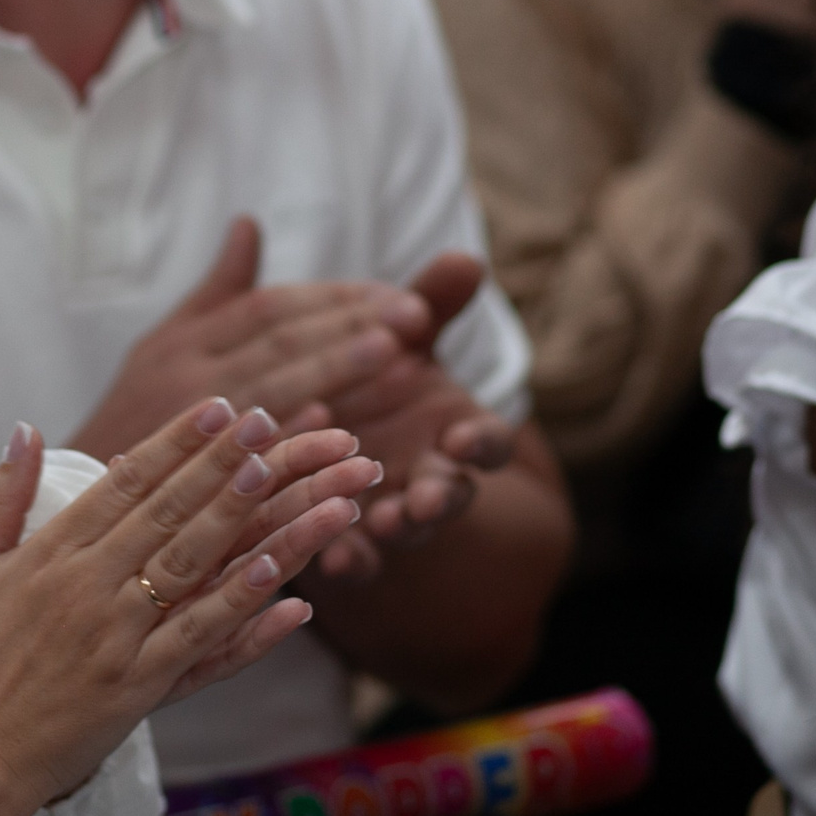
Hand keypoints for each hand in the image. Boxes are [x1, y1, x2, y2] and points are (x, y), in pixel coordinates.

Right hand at [0, 399, 376, 815]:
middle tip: (263, 420)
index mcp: (49, 554)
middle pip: (165, 511)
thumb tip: (26, 428)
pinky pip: (200, 638)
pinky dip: (240, 605)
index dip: (173, 442)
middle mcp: (87, 586)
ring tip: (277, 474)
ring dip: (237, 515)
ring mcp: (117, 635)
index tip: (215, 407)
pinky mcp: (140, 685)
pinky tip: (280, 576)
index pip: (123, 483)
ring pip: (189, 563)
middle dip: (217, 461)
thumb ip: (1, 496)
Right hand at [69, 217, 425, 458]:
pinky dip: (286, 437)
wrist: (81, 497)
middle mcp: (187, 380)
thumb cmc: (134, 413)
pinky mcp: (191, 480)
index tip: (398, 296)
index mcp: (186, 344)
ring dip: (332, 372)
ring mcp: (188, 430)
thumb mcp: (165, 344)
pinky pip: (243, 458)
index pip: (270, 309)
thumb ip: (219, 290)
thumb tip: (250, 222)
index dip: (335, 300)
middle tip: (414, 316)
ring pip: (269, 392)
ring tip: (396, 357)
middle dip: (347, 326)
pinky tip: (334, 426)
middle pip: (277, 344)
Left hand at [285, 252, 516, 582]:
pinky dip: (348, 561)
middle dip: (438, 499)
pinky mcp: (355, 542)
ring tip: (375, 528)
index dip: (482, 444)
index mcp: (454, 434)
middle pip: (448, 495)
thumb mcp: (406, 342)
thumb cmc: (387, 379)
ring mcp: (395, 514)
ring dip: (392, 531)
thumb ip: (432, 306)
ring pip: (402, 529)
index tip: (466, 439)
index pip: (487, 443)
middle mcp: (431, 478)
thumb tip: (465, 255)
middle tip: (423, 502)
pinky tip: (328, 560)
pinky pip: (356, 559)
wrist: (346, 440)